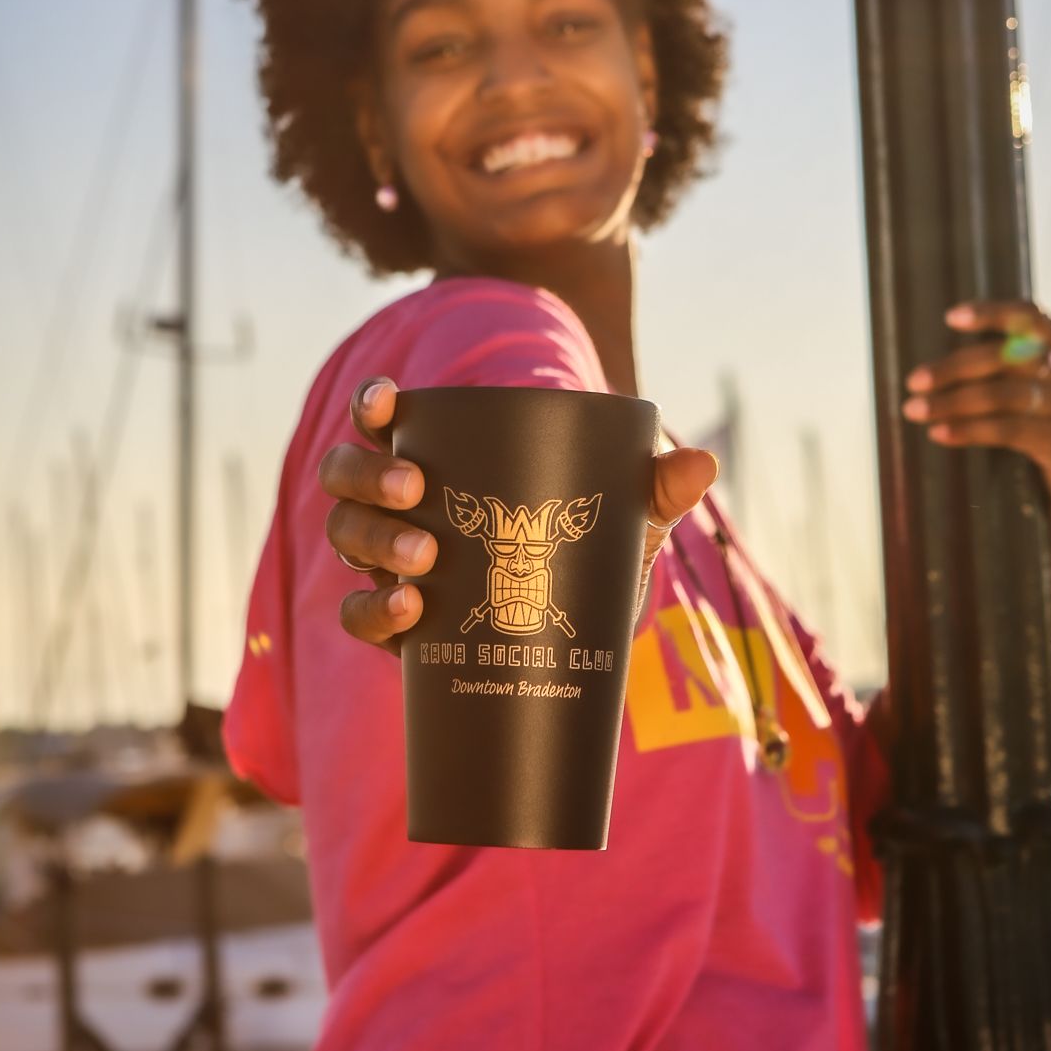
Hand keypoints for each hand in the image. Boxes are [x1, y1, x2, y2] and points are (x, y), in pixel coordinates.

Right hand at [318, 378, 719, 657]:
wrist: (576, 645)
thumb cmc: (586, 558)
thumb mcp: (621, 523)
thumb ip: (655, 491)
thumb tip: (704, 463)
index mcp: (441, 462)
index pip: (385, 420)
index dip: (372, 405)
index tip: (388, 405)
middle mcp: (400, 507)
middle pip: (347, 477)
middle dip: (369, 477)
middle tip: (417, 491)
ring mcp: (390, 564)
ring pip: (346, 536)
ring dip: (374, 540)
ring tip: (425, 559)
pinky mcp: (395, 625)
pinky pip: (358, 613)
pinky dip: (373, 609)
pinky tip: (409, 612)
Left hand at [900, 298, 1050, 626]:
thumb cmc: (1038, 441)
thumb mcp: (1020, 400)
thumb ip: (997, 375)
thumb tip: (930, 369)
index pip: (1029, 317)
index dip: (993, 312)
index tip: (951, 317)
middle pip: (1004, 356)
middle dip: (953, 367)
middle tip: (913, 381)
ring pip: (1002, 394)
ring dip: (952, 401)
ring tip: (913, 411)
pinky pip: (1009, 429)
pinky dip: (970, 430)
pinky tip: (939, 434)